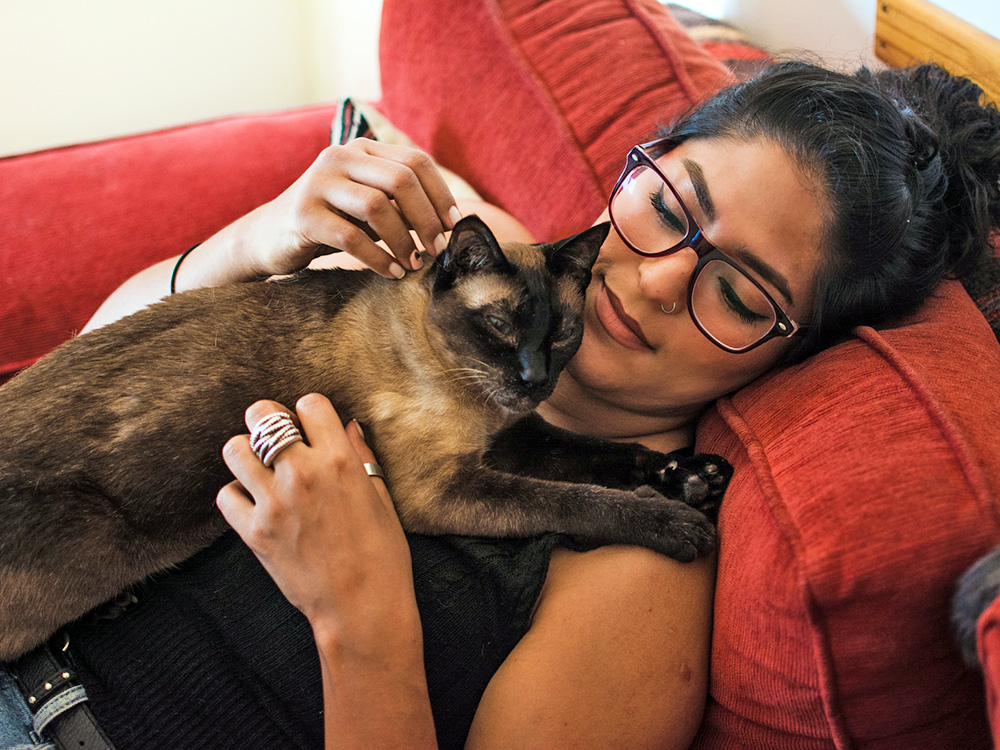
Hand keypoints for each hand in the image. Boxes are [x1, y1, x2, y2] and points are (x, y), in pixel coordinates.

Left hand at [216, 394, 415, 637]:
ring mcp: (274, 502)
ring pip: (235, 449)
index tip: (312, 427)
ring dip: (247, 453)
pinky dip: (237, 494)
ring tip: (261, 467)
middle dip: (268, 418)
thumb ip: (361, 457)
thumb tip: (348, 426)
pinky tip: (255, 502)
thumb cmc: (382, 555)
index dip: (309, 412)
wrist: (361, 608)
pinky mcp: (254, 532)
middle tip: (276, 436)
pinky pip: (226, 495)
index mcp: (340, 461)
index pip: (309, 404)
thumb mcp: (381, 498)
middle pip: (263, 415)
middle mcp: (303, 473)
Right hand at [239, 139, 460, 278]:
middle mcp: (339, 156)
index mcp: (361, 149)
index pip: (416, 162)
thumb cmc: (331, 223)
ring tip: (414, 264)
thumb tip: (448, 222)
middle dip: (426, 218)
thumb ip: (400, 204)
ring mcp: (318, 183)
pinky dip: (377, 258)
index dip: (441, 195)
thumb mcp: (368, 207)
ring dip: (404, 240)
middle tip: (438, 249)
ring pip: (377, 206)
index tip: (453, 226)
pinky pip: (351, 237)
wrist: (269, 237)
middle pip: (401, 180)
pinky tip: (391, 272)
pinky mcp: (302, 214)